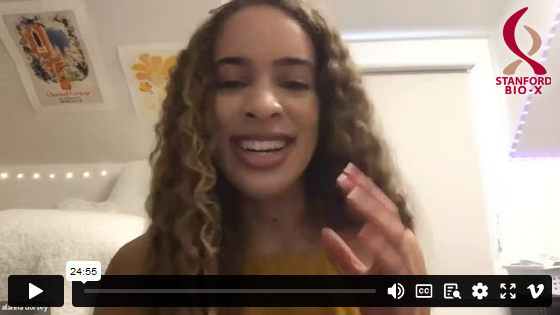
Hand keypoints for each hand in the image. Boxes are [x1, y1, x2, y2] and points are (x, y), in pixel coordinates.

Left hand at [322, 163, 428, 314]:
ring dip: (373, 212)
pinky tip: (365, 231)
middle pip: (390, 215)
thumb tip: (324, 231)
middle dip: (368, 194)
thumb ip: (344, 256)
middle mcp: (408, 254)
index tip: (346, 172)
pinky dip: (381, 247)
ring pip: (394, 233)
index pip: (383, 211)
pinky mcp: (408, 289)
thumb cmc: (385, 304)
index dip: (366, 190)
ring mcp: (410, 270)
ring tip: (351, 195)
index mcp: (398, 247)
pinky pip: (395, 265)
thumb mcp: (360, 277)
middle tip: (343, 176)